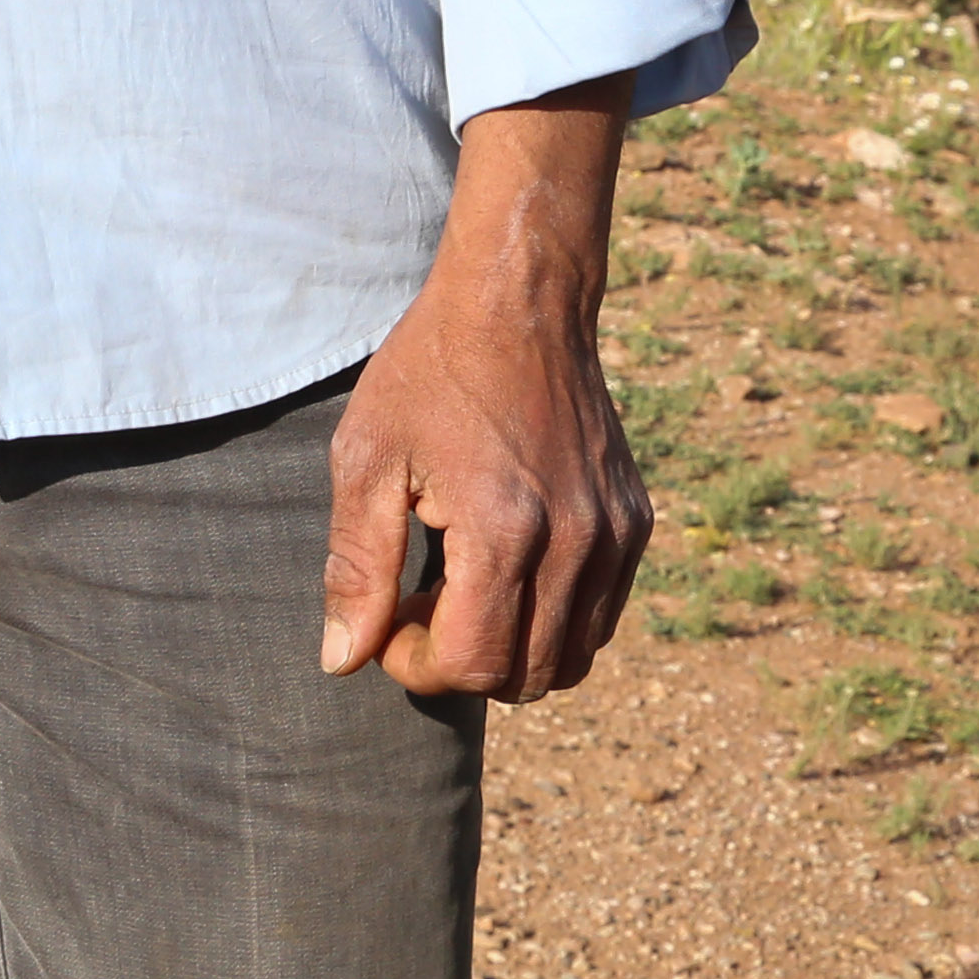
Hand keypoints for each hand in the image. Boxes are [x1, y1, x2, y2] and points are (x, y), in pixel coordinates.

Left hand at [319, 78, 646, 700]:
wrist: (518, 300)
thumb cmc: (430, 371)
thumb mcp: (365, 458)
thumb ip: (356, 568)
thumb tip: (344, 661)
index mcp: (505, 529)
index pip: (472, 666)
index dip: (415, 665)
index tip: (388, 620)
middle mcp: (576, 542)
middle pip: (523, 677)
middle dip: (459, 663)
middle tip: (419, 605)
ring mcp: (614, 535)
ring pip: (569, 659)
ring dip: (510, 651)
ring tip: (462, 589)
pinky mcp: (634, 521)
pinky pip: (600, 616)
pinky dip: (552, 620)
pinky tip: (507, 566)